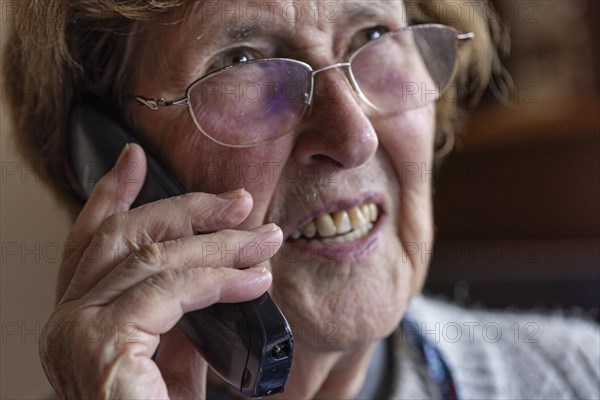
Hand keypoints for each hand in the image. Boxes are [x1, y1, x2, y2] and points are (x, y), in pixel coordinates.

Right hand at [39, 144, 281, 398]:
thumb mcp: (174, 360)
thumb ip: (180, 316)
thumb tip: (217, 277)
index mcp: (79, 319)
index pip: (92, 242)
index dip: (111, 195)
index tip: (134, 160)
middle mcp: (65, 321)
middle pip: (125, 238)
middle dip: (187, 211)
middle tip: (240, 203)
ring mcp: (76, 333)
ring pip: (155, 258)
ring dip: (220, 245)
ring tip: (265, 240)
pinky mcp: (102, 346)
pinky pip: (171, 290)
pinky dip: (219, 279)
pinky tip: (255, 279)